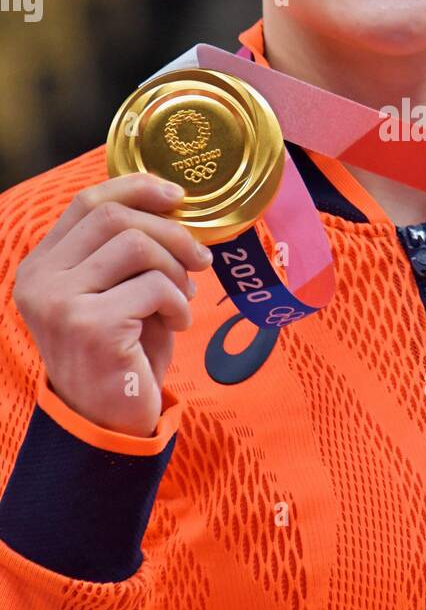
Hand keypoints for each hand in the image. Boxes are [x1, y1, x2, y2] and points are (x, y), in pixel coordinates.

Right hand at [12, 173, 212, 436]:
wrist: (110, 422)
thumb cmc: (122, 352)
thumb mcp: (118, 292)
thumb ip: (128, 250)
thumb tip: (173, 202)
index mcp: (42, 266)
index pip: (87, 202)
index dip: (137, 188)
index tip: (178, 196)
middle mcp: (41, 281)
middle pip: (115, 218)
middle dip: (170, 232)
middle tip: (200, 258)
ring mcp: (60, 303)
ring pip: (136, 246)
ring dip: (176, 270)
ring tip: (184, 299)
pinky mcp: (91, 326)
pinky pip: (154, 287)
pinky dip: (179, 303)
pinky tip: (178, 324)